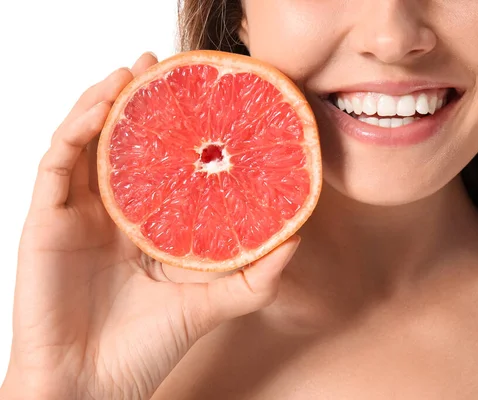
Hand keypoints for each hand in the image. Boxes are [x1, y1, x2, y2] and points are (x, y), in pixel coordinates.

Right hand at [1, 52, 299, 399]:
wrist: (92, 386)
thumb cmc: (148, 347)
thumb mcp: (213, 302)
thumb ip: (255, 274)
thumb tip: (298, 235)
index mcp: (149, 224)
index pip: (162, 161)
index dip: (177, 126)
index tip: (202, 95)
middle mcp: (114, 211)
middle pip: (123, 140)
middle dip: (140, 98)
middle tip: (161, 64)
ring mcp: (78, 212)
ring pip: (87, 140)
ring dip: (107, 100)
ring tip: (133, 70)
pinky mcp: (46, 219)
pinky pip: (56, 162)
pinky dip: (76, 128)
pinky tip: (102, 105)